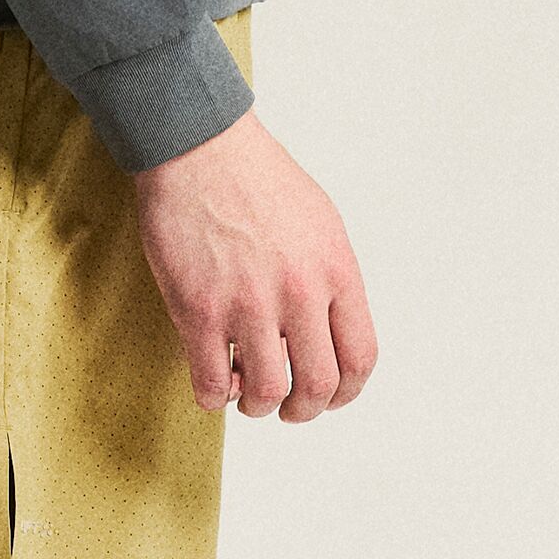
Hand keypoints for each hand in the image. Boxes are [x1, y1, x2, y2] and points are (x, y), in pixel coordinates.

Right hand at [132, 110, 378, 420]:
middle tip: (289, 408)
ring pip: (265, 393)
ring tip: (247, 395)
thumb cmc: (257, 179)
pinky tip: (215, 381)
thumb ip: (331, 280)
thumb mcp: (321, 223)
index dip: (347, 392)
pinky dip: (215, 398)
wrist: (199, 148)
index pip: (359, 358)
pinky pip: (211, 384)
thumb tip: (330, 331)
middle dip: (304, 410)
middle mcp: (299, 293)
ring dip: (257, 407)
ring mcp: (248, 304)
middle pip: (317, 386)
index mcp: (336, 271)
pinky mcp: (198, 310)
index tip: (330, 396)